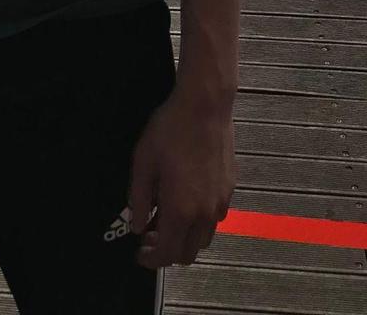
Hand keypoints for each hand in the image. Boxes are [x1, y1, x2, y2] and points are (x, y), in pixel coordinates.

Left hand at [128, 90, 234, 269]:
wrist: (204, 106)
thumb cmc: (171, 130)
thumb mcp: (143, 162)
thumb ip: (139, 199)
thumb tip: (137, 225)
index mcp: (180, 211)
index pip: (166, 254)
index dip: (151, 259)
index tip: (140, 253)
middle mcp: (204, 214)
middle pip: (188, 254)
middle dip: (167, 252)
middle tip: (150, 234)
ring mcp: (220, 202)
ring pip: (203, 238)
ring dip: (184, 238)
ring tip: (166, 216)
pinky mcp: (229, 189)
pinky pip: (214, 219)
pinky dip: (198, 221)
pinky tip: (186, 199)